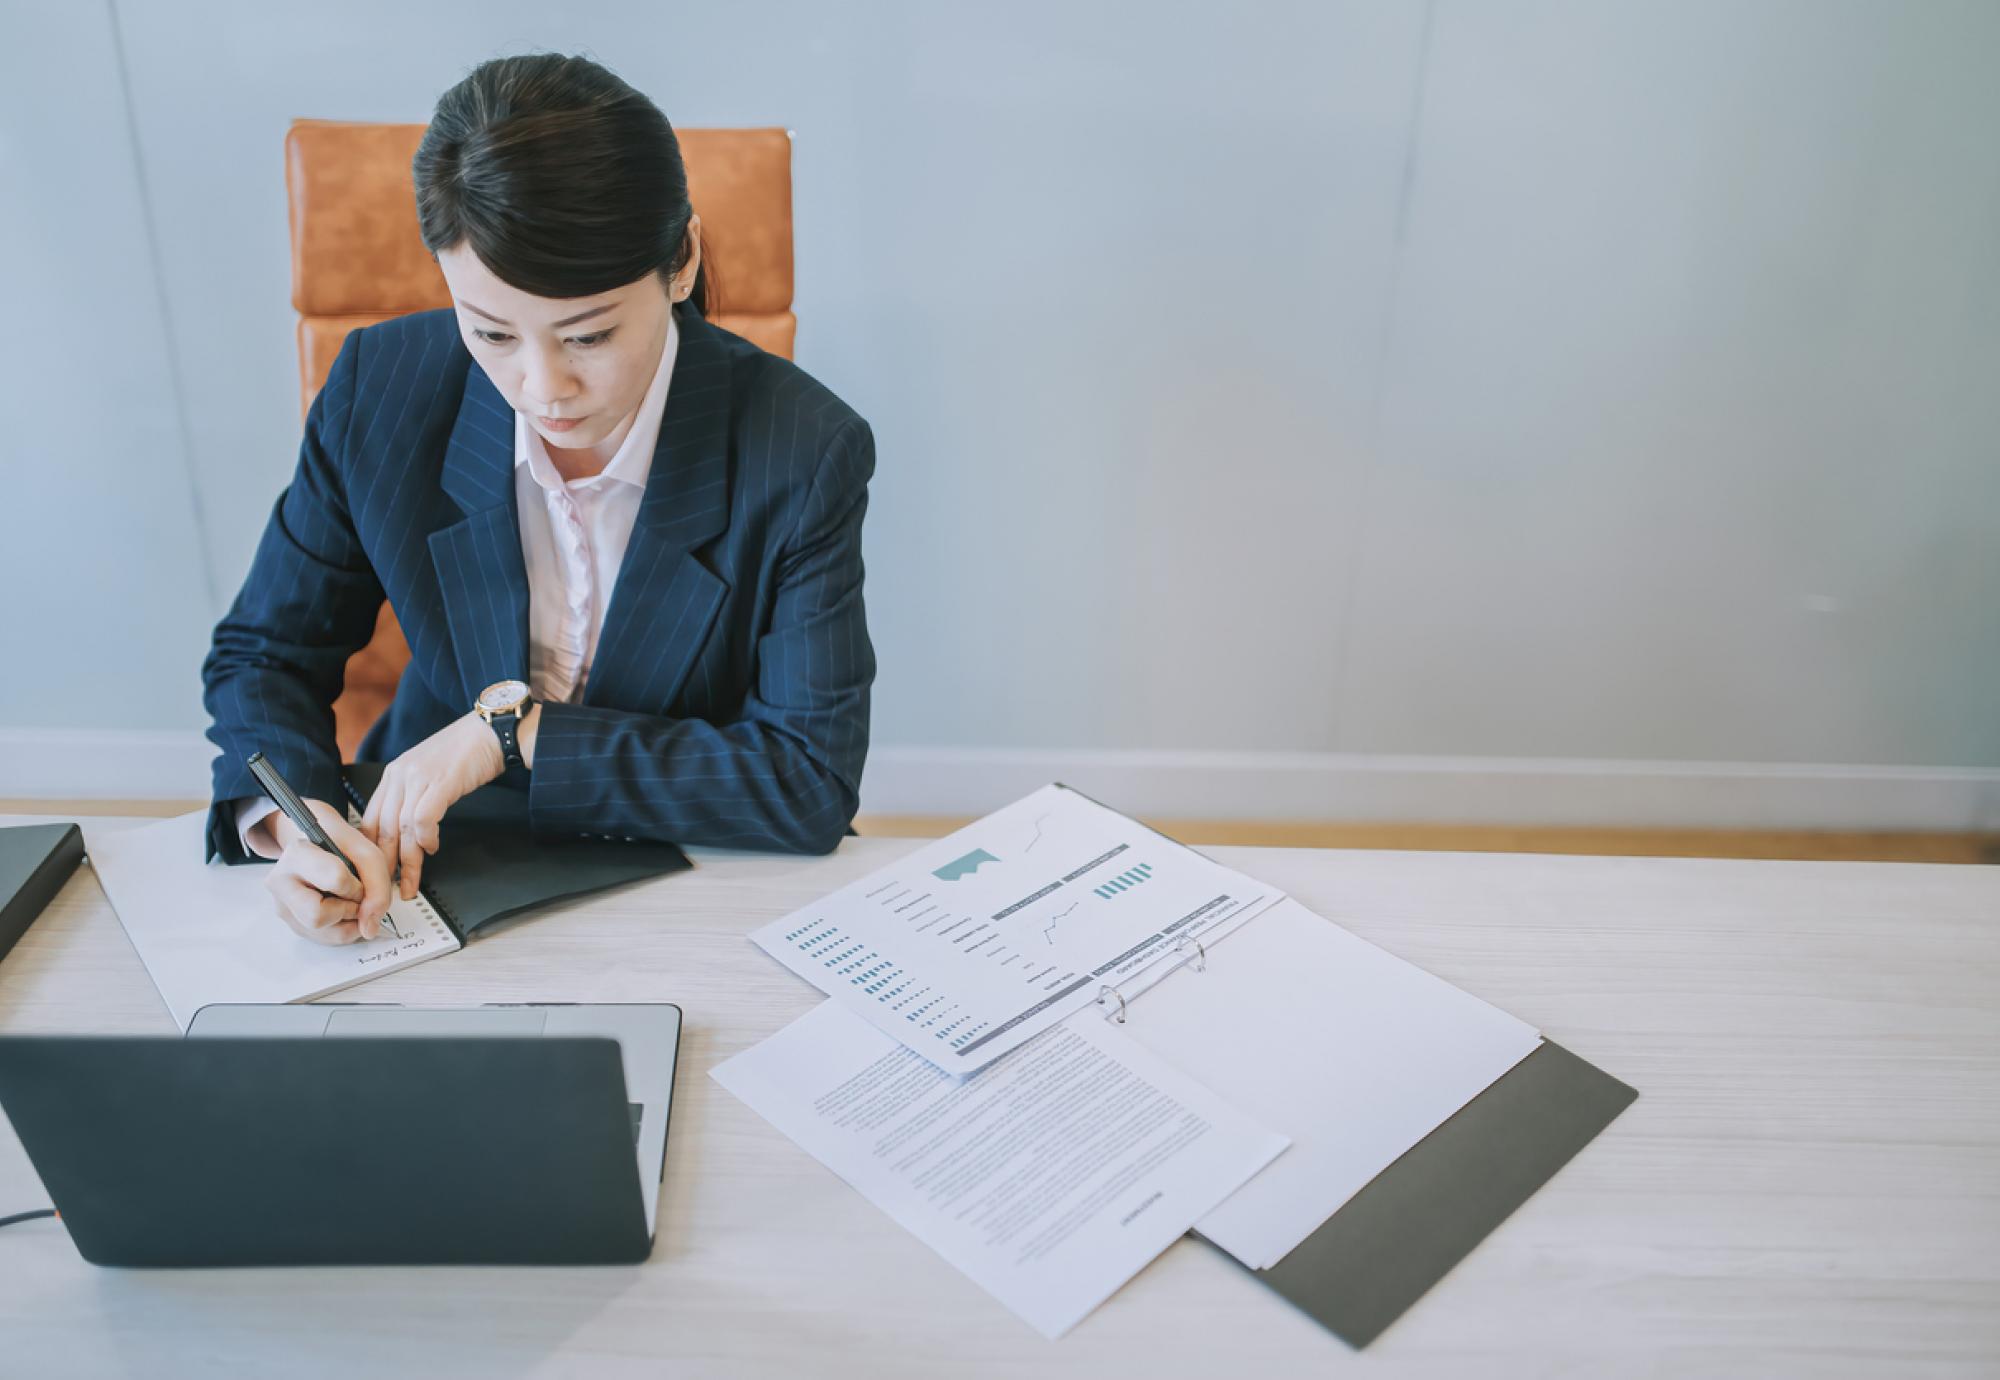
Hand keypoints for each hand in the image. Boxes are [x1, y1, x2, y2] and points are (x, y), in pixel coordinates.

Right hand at [266, 800, 393, 944]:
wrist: (320, 845)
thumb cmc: (341, 846)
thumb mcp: (369, 854)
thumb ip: (378, 888)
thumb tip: (369, 929)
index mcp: (297, 854)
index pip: (334, 880)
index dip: (356, 886)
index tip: (359, 881)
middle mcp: (280, 882)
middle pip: (317, 916)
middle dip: (347, 910)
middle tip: (354, 896)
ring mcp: (282, 905)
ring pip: (320, 933)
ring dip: (348, 922)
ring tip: (349, 901)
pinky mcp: (291, 922)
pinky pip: (322, 939)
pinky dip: (342, 930)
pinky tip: (343, 911)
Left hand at [361, 712, 506, 900]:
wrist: (491, 730)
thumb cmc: (465, 752)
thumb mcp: (429, 772)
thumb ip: (414, 797)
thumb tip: (408, 832)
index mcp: (393, 774)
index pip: (371, 820)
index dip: (372, 851)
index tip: (377, 873)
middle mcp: (400, 775)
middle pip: (383, 829)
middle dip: (385, 865)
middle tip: (388, 889)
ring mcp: (419, 778)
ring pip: (402, 829)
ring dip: (407, 861)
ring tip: (412, 881)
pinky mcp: (440, 782)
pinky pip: (424, 819)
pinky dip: (426, 839)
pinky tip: (433, 848)